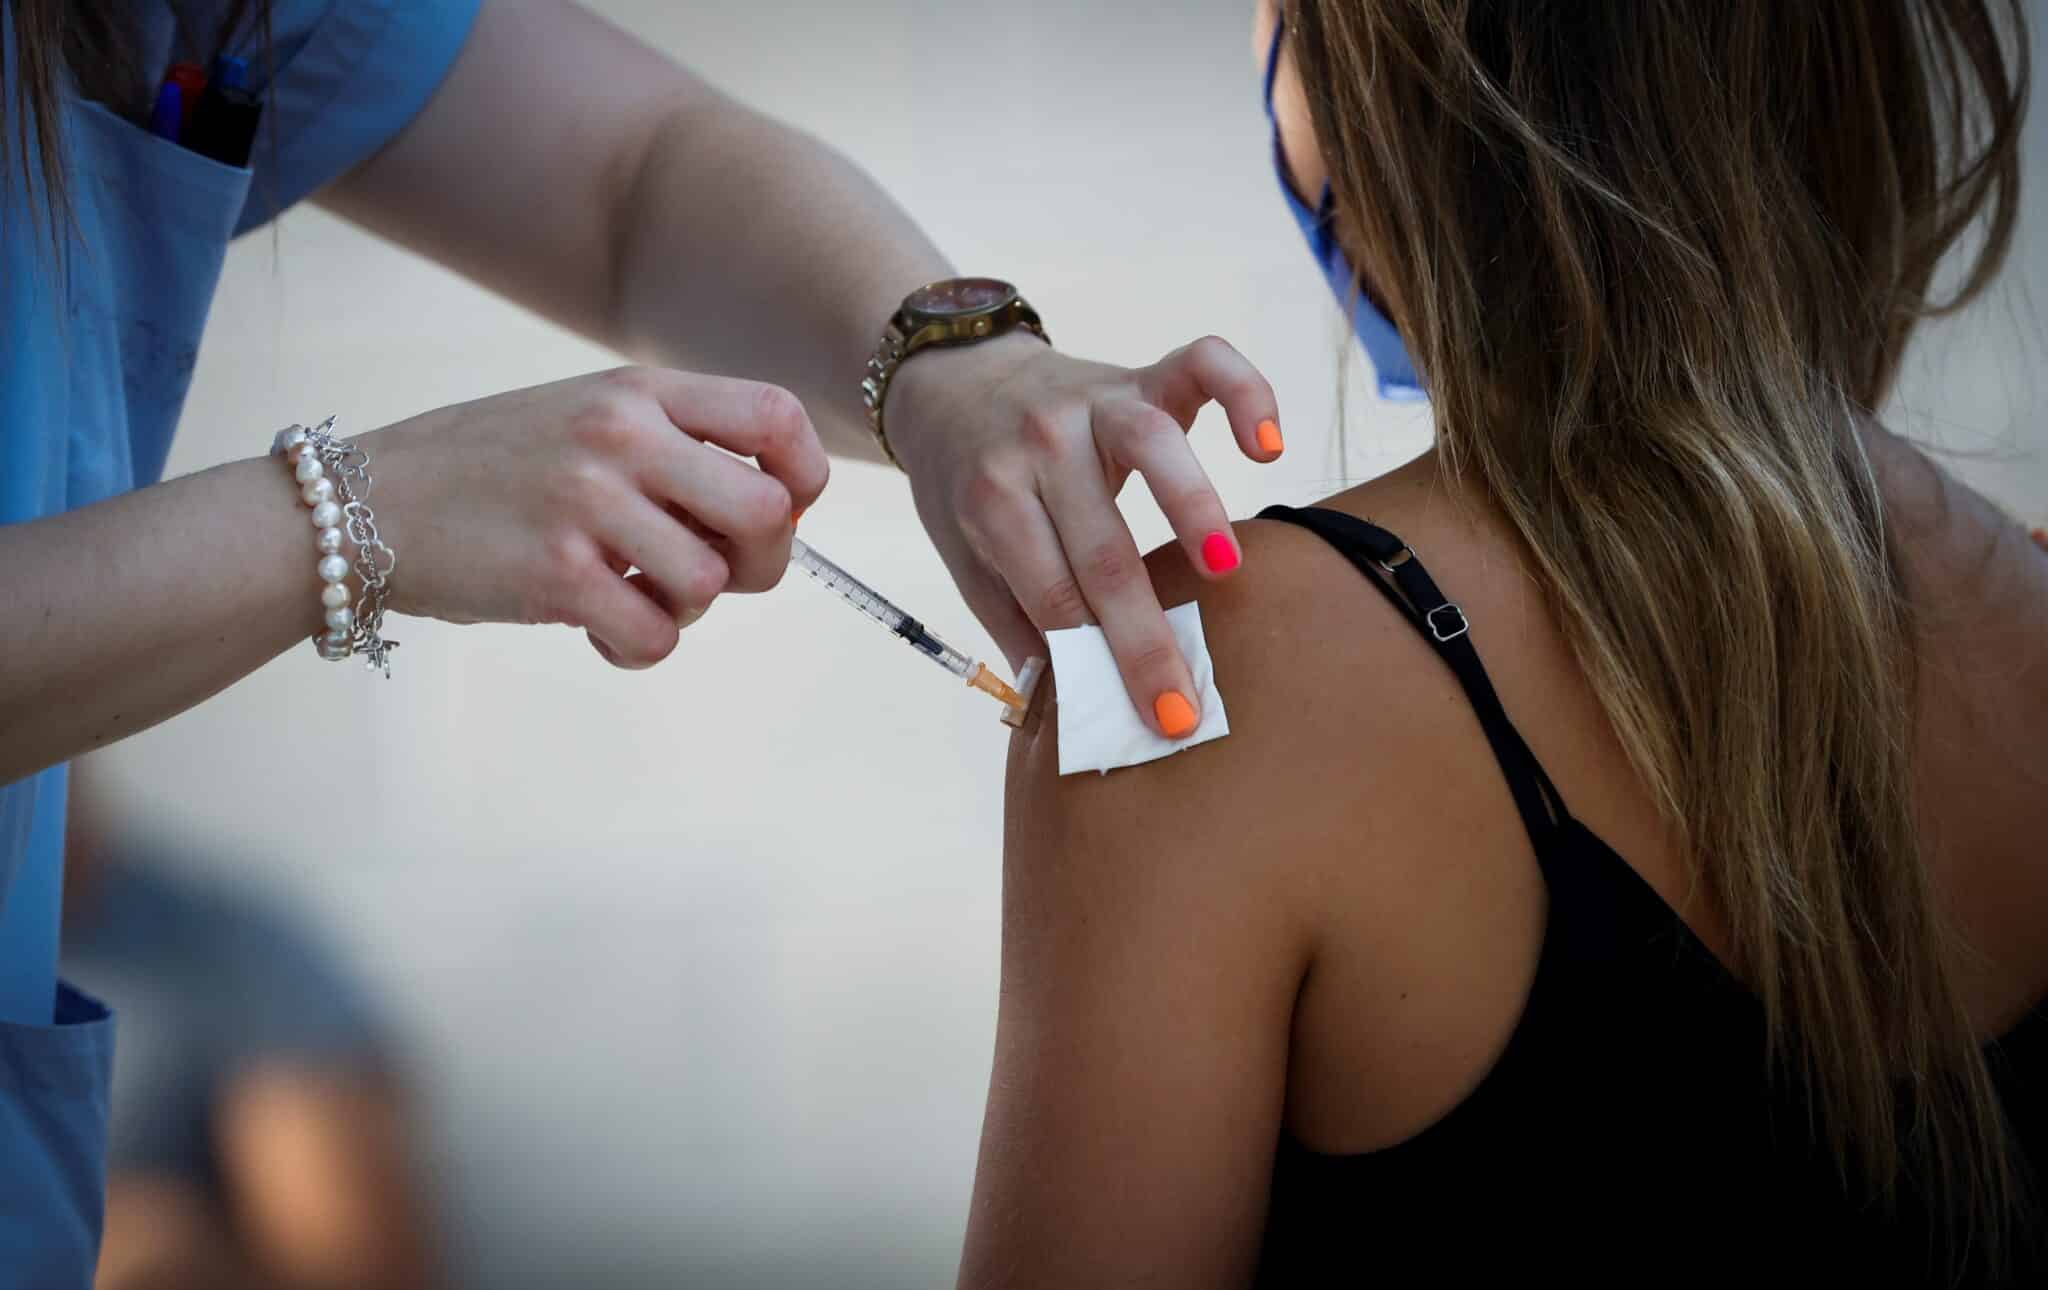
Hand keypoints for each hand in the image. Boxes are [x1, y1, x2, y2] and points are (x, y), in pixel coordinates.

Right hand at [365, 367, 828, 667]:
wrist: (365, 504)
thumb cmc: (490, 469)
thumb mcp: (586, 415)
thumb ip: (675, 444)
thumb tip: (779, 511)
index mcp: (637, 391)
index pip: (776, 416)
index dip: (803, 476)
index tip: (781, 510)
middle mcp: (620, 436)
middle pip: (768, 513)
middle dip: (759, 562)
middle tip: (710, 572)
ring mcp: (587, 504)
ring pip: (711, 584)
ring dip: (683, 608)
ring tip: (630, 593)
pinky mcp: (555, 575)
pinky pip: (656, 636)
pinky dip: (639, 647)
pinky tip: (599, 629)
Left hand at [886, 334, 1280, 736]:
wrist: (954, 380)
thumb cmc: (970, 484)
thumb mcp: (966, 554)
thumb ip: (1016, 620)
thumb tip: (1072, 703)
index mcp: (993, 500)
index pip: (1054, 593)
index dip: (1097, 661)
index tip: (1143, 722)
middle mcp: (1042, 445)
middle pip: (1102, 548)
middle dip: (1146, 635)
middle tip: (1188, 705)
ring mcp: (1094, 402)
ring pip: (1152, 445)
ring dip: (1193, 508)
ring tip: (1227, 571)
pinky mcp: (1139, 375)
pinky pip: (1202, 363)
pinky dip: (1244, 392)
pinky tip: (1267, 445)